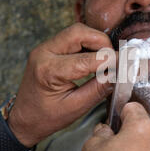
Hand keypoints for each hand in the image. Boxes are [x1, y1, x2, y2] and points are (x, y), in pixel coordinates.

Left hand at [7, 23, 114, 147]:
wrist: (24, 118)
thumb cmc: (45, 117)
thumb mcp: (75, 107)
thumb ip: (98, 89)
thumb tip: (118, 75)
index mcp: (48, 70)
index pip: (85, 59)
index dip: (108, 60)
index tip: (124, 65)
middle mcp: (44, 53)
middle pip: (79, 33)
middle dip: (102, 43)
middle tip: (114, 59)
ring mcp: (45, 48)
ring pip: (77, 32)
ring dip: (95, 42)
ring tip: (105, 60)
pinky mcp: (49, 48)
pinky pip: (72, 38)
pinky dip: (87, 44)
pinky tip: (94, 58)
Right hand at [82, 102, 149, 150]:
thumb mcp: (93, 145)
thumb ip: (101, 131)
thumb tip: (106, 131)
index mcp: (142, 128)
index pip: (134, 107)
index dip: (121, 112)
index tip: (115, 120)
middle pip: (143, 127)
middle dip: (130, 132)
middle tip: (114, 144)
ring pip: (149, 146)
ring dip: (137, 149)